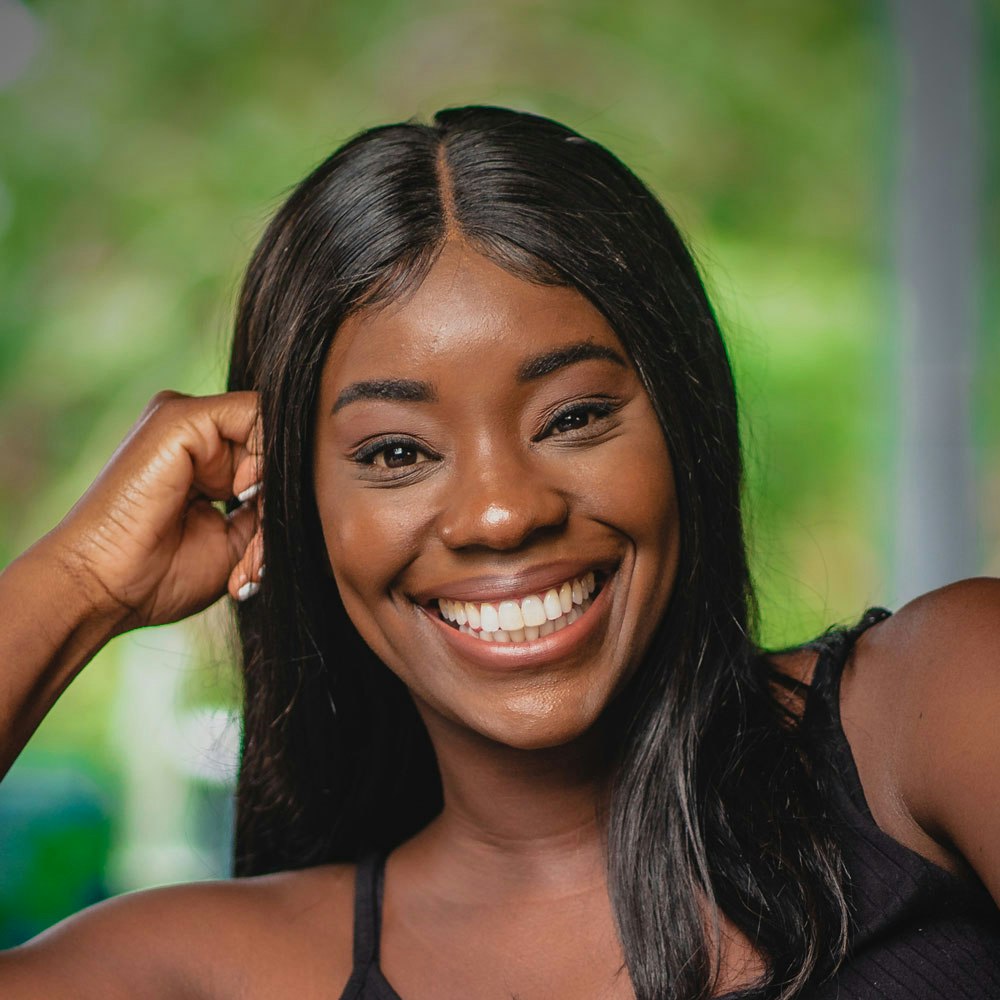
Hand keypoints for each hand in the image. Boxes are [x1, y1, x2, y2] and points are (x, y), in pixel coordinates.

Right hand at [44, 390, 262, 634]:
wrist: (102, 589)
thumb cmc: (160, 576)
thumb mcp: (237, 540)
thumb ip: (268, 505)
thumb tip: (306, 485)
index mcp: (206, 457)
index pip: (276, 456)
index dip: (285, 499)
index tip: (267, 552)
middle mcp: (197, 432)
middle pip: (278, 447)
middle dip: (281, 504)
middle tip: (259, 560)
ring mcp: (187, 419)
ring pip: (273, 434)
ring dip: (275, 493)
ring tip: (250, 551)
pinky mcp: (181, 416)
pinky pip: (258, 417)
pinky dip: (265, 460)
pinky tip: (242, 494)